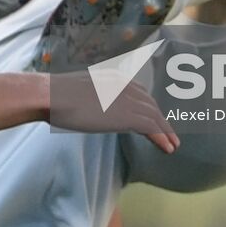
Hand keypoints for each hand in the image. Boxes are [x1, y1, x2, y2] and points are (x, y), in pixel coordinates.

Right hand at [49, 73, 178, 153]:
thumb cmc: (57, 95)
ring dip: (166, 132)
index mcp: (115, 78)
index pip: (141, 93)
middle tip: (170, 135)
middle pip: (151, 105)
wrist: (52, 96)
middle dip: (162, 121)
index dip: (150, 108)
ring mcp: (126, 100)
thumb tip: (95, 106)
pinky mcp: (126, 115)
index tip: (155, 119)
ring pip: (155, 117)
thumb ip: (96, 96)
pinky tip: (168, 149)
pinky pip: (151, 128)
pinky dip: (162, 138)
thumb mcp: (82, 90)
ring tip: (173, 146)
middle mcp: (125, 85)